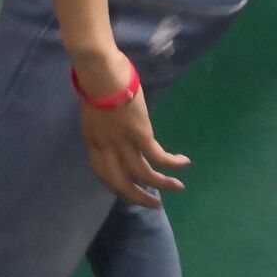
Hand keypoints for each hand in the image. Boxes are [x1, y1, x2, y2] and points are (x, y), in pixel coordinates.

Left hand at [75, 62, 187, 208]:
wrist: (99, 72)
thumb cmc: (95, 83)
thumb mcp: (94, 111)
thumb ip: (104, 125)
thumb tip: (116, 128)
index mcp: (92, 141)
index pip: (102, 173)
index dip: (115, 185)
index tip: (127, 191)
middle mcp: (106, 147)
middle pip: (121, 182)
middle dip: (138, 197)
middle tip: (154, 204)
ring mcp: (122, 142)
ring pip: (143, 174)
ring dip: (161, 184)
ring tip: (177, 187)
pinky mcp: (140, 134)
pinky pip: (158, 157)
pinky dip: (172, 163)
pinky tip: (184, 163)